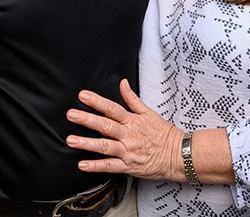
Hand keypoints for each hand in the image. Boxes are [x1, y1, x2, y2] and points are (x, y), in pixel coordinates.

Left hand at [66, 79, 183, 181]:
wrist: (178, 155)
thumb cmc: (164, 134)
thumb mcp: (149, 112)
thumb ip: (132, 99)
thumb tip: (122, 83)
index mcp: (133, 121)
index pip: (112, 108)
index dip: (97, 101)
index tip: (82, 96)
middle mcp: (129, 135)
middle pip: (105, 125)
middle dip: (87, 120)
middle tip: (71, 115)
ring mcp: (128, 151)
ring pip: (105, 146)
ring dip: (87, 143)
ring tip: (71, 140)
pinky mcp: (128, 166)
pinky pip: (110, 166)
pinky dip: (96, 166)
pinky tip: (83, 164)